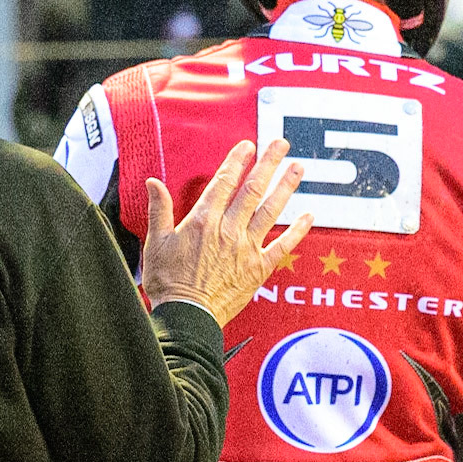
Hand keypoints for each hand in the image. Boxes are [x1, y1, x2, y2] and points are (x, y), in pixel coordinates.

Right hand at [141, 139, 312, 326]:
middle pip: (252, 189)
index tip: (248, 146)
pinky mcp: (258, 268)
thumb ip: (159, 210)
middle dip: (268, 163)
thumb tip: (153, 183)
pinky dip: (297, 231)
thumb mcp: (155, 243)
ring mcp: (246, 248)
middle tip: (281, 144)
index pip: (224, 181)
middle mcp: (228, 230)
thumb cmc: (168, 284)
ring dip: (286, 187)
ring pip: (270, 211)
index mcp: (203, 220)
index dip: (237, 161)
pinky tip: (309, 217)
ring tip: (298, 168)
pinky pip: (282, 246)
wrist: (186, 318)